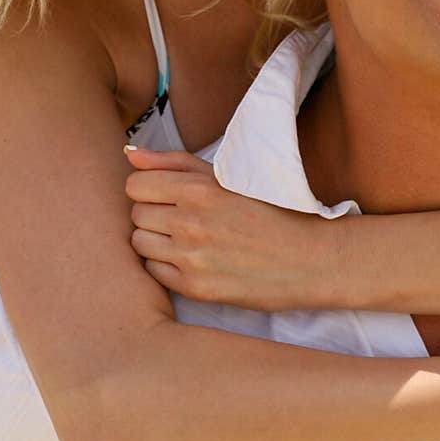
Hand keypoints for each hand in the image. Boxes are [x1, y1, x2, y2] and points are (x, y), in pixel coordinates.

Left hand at [125, 147, 337, 306]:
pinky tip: (193, 258)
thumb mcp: (226, 176)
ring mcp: (191, 259)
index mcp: (198, 191)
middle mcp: (190, 224)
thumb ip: (174, 162)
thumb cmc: (271, 210)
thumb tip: (128, 153)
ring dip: (156, 239)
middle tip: (183, 216)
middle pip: (136, 214)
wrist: (311, 258)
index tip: (169, 194)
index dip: (149, 188)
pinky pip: (154, 271)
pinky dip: (166, 264)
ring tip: (186, 237)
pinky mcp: (195, 288)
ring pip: (139, 243)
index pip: (135, 185)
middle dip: (154, 213)